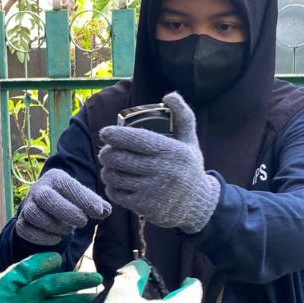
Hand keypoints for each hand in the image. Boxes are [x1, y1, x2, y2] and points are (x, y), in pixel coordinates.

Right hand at [16, 170, 110, 245]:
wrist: (46, 210)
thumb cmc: (70, 202)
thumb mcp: (84, 199)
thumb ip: (96, 204)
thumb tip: (105, 210)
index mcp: (56, 178)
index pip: (67, 184)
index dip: (83, 198)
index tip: (99, 211)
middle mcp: (38, 189)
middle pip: (46, 197)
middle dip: (67, 211)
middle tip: (83, 222)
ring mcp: (27, 205)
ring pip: (34, 214)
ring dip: (54, 225)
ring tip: (68, 229)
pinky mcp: (21, 222)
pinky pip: (25, 229)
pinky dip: (42, 237)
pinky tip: (56, 239)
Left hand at [97, 93, 220, 233]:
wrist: (198, 205)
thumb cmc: (189, 167)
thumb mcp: (190, 140)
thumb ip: (183, 115)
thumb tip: (169, 95)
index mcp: (172, 151)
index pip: (136, 140)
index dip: (115, 135)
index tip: (105, 133)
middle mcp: (163, 171)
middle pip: (120, 159)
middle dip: (106, 153)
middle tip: (105, 151)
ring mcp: (153, 191)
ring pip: (116, 177)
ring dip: (106, 171)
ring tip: (108, 167)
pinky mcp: (146, 207)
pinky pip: (118, 195)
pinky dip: (111, 188)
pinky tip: (113, 183)